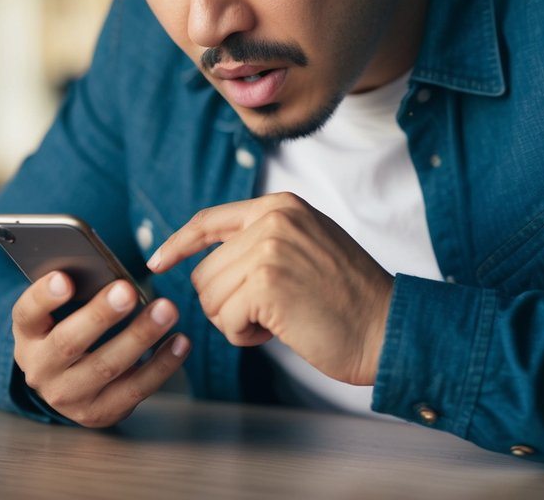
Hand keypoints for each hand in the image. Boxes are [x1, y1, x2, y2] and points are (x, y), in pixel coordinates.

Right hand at [10, 272, 189, 427]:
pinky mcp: (99, 413)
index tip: (64, 278)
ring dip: (139, 336)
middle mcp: (41, 369)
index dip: (43, 297)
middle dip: (100, 316)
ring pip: (105, 367)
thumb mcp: (60, 314)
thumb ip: (76, 292)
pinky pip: (135, 389)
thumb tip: (109, 270)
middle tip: (127, 290)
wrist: (68, 386)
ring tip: (166, 309)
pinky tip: (180, 341)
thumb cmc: (69, 331)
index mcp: (28, 336)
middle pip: (68, 342)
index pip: (27, 314)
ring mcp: (68, 396)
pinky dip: (162, 364)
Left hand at [147, 192, 393, 385]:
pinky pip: (226, 320)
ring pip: (211, 298)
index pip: (209, 220)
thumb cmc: (346, 299)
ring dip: (238, 321)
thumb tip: (203, 261)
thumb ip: (261, 241)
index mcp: (281, 205)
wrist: (385, 327)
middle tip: (273, 312)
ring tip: (282, 318)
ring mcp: (269, 248)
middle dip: (228, 304)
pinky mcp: (266, 282)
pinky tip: (282, 331)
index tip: (158, 261)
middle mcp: (273, 218)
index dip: (178, 243)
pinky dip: (247, 336)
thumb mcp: (305, 247)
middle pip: (205, 272)